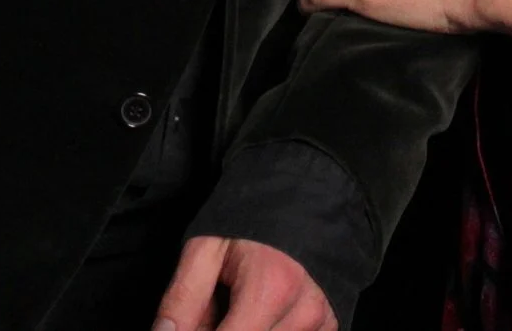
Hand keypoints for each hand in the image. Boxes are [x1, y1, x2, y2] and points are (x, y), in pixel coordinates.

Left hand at [153, 234, 334, 330]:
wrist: (303, 193)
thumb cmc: (252, 217)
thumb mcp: (205, 248)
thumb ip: (182, 299)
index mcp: (271, 288)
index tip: (194, 322)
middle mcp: (304, 310)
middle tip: (215, 308)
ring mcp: (321, 320)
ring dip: (245, 330)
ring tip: (239, 305)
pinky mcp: (329, 324)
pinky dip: (269, 329)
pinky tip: (263, 312)